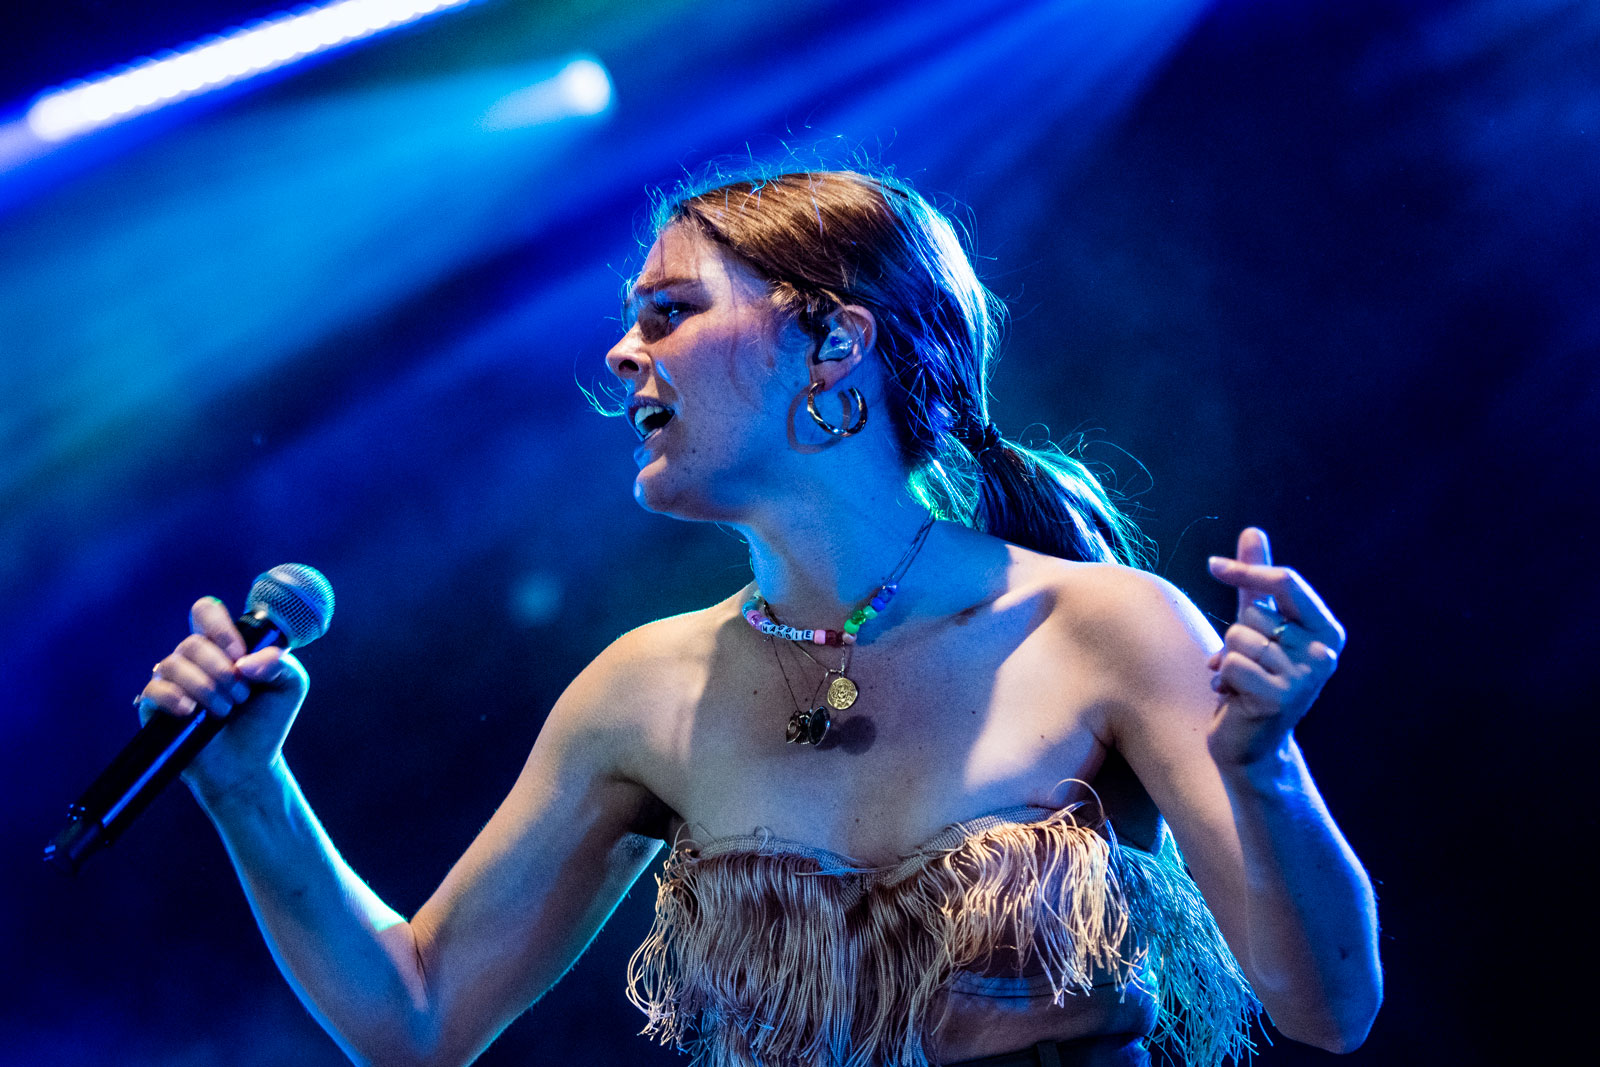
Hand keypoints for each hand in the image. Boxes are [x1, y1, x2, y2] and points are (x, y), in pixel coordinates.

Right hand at [136, 596, 309, 802]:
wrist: (248, 766)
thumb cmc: (266, 722)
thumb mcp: (289, 685)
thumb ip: (278, 662)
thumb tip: (244, 662)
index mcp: (222, 647)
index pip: (205, 612)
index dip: (220, 627)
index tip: (238, 654)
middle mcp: (194, 661)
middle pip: (193, 643)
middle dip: (222, 671)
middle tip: (241, 696)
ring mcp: (172, 683)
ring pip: (172, 664)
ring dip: (206, 688)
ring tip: (225, 711)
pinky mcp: (155, 709)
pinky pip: (153, 689)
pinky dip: (175, 698)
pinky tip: (192, 712)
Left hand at [1205, 528, 1345, 767]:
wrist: (1251, 744)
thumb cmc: (1254, 677)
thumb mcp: (1257, 624)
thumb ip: (1256, 580)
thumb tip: (1253, 530)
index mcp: (1326, 630)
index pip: (1285, 581)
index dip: (1246, 570)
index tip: (1212, 565)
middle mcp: (1324, 653)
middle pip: (1253, 613)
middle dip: (1236, 637)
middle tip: (1248, 665)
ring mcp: (1305, 678)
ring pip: (1238, 638)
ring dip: (1228, 660)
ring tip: (1242, 682)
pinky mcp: (1280, 699)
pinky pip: (1232, 664)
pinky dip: (1223, 679)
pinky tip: (1235, 698)